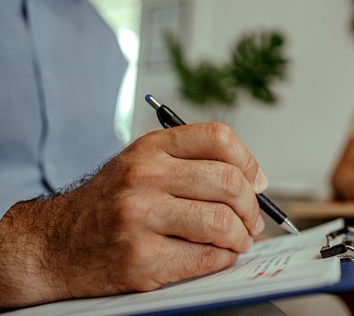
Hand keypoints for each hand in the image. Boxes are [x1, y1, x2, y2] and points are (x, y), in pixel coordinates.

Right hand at [0, 123, 265, 309]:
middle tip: (252, 221)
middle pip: (229, 182)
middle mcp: (144, 177)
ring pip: (223, 223)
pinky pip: (207, 259)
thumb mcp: (142, 165)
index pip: (219, 137)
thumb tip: (255, 181)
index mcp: (150, 148)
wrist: (55, 243)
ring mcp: (141, 218)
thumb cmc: (108, 204)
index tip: (256, 182)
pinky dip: (223, 259)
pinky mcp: (142, 259)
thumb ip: (193, 164)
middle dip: (252, 207)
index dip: (248, 161)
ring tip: (238, 241)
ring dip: (242, 237)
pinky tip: (217, 256)